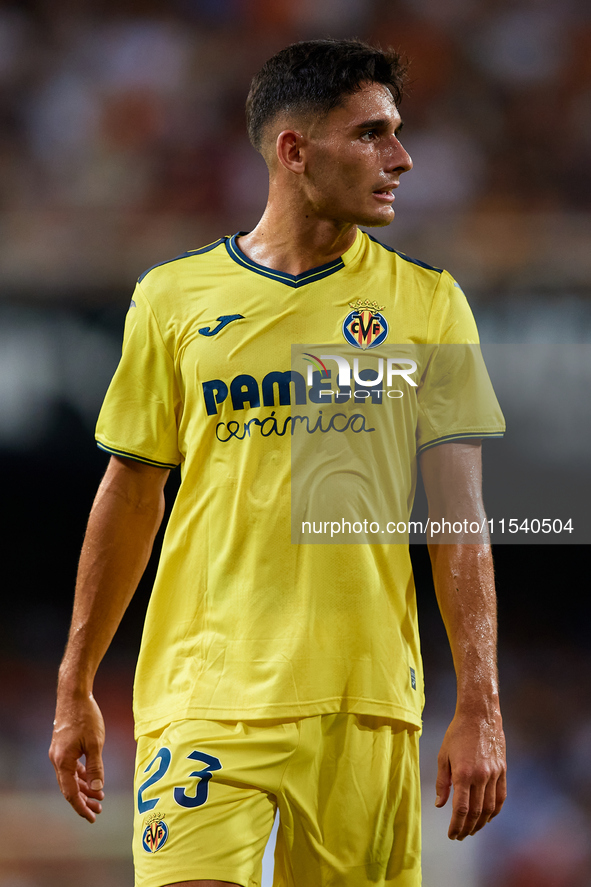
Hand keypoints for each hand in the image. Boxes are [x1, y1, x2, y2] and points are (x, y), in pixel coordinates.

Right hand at [49, 692, 105, 822]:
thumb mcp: (95, 743)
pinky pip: (71, 768)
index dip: (81, 807)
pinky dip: (81, 776)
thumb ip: (96, 768)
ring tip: (99, 798)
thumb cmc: (86, 717)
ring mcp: (59, 753)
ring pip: (70, 778)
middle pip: (69, 788)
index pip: (71, 793)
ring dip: (84, 788)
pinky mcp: (63, 747)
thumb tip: (98, 790)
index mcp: (63, 762)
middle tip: (98, 811)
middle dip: (84, 801)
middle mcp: (57, 760)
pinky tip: (91, 781)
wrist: (74, 696)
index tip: (92, 817)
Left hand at [435, 711, 506, 839]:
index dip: (456, 825)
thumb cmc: (457, 733)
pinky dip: (495, 811)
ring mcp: (494, 774)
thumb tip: (440, 804)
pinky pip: (501, 797)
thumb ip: (442, 782)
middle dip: (467, 828)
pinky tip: (488, 818)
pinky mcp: (503, 771)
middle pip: (476, 812)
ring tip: (472, 830)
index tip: (451, 834)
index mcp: (463, 773)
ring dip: (481, 823)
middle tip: (460, 836)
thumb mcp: (443, 755)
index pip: (461, 809)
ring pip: (490, 808)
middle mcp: (480, 777)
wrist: (480, 715)